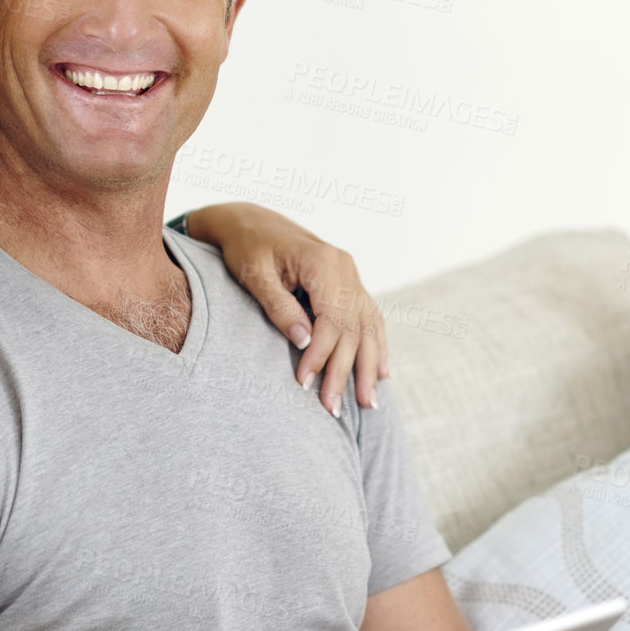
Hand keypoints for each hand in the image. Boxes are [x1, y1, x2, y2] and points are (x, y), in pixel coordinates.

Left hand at [182, 202, 388, 414]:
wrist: (250, 222)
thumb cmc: (247, 248)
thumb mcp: (254, 276)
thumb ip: (279, 307)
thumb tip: (304, 340)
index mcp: (322, 261)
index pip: (333, 319)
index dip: (321, 355)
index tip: (303, 384)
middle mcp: (344, 267)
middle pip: (354, 328)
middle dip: (346, 371)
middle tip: (333, 408)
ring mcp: (350, 274)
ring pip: (368, 326)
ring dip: (369, 366)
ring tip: (368, 403)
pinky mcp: (349, 282)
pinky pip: (370, 317)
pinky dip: (376, 345)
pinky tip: (382, 372)